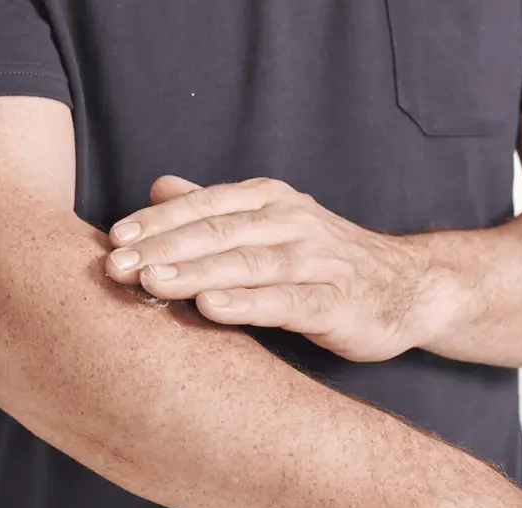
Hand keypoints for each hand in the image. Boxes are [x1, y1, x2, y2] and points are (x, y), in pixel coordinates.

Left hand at [105, 175, 421, 360]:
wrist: (407, 286)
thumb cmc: (326, 257)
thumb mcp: (272, 222)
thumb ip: (216, 208)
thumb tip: (159, 186)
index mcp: (271, 202)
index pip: (205, 206)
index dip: (158, 221)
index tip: (114, 240)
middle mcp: (291, 223)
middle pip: (218, 233)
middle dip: (164, 248)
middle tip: (115, 267)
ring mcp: (316, 261)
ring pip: (246, 264)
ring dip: (195, 272)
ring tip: (150, 282)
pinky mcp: (335, 301)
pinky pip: (286, 301)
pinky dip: (247, 303)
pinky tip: (210, 308)